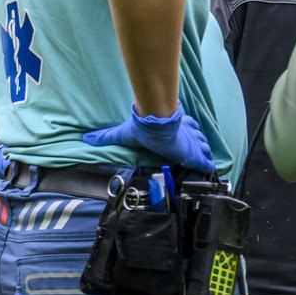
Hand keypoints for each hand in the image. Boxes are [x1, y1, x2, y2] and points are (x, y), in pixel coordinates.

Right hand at [82, 105, 213, 173]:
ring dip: (204, 152)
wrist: (156, 127)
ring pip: (204, 147)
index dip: (188, 130)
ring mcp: (192, 143)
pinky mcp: (194, 154)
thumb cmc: (143, 129)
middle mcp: (186, 132)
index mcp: (173, 125)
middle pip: (198, 137)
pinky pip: (205, 161)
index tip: (187, 135)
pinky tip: (208, 169)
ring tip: (204, 157)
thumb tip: (86, 138)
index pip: (185, 126)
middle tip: (198, 148)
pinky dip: (207, 165)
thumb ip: (106, 136)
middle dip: (199, 142)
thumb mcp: (123, 133)